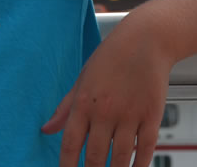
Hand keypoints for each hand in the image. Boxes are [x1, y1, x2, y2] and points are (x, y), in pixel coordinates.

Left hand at [41, 18, 174, 166]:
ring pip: (120, 157)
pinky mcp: (151, 117)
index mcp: (83, 103)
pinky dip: (140, 165)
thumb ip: (64, 109)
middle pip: (95, 156)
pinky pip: (145, 149)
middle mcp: (104, 111)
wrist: (144, 42)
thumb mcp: (81, 81)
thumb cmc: (110, 60)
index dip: (67, 165)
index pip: (70, 143)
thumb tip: (46, 129)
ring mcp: (129, 115)